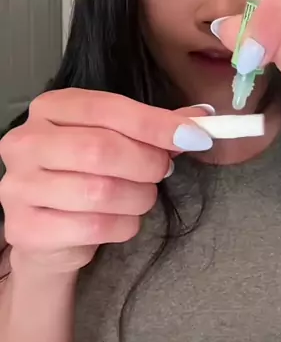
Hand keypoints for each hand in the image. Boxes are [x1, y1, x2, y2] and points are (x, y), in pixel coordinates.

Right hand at [0, 89, 212, 273]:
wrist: (49, 233)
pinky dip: (124, 225)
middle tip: (162, 171)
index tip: (194, 136)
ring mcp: (19, 186)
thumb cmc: (85, 175)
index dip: (156, 124)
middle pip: (101, 149)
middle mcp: (26, 142)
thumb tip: (200, 117)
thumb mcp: (118, 140)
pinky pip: (95, 227)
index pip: (107, 108)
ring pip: (101, 192)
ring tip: (140, 196)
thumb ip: (155, 127)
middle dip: (147, 163)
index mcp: (49, 108)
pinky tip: (121, 219)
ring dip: (138, 197)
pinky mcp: (26, 228)